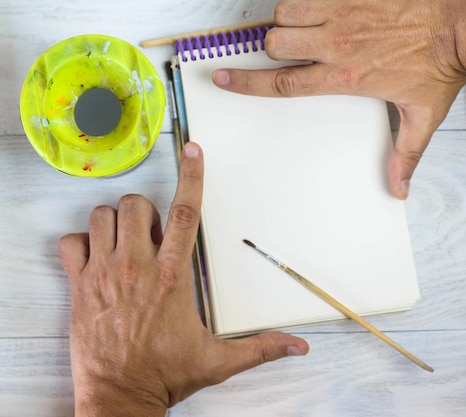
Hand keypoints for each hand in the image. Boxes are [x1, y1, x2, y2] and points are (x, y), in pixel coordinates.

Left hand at [59, 142, 308, 415]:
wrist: (120, 398)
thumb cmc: (165, 374)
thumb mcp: (219, 360)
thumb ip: (261, 348)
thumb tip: (297, 347)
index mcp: (172, 277)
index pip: (184, 214)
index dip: (191, 177)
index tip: (192, 151)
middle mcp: (136, 268)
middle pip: (136, 206)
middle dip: (145, 209)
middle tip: (151, 232)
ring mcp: (103, 275)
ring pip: (101, 217)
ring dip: (113, 222)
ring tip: (125, 242)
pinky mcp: (79, 287)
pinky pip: (70, 244)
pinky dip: (80, 242)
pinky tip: (96, 256)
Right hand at [213, 0, 465, 198]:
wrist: (463, 22)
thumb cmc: (442, 66)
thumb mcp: (422, 116)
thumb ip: (405, 154)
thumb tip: (398, 190)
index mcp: (344, 76)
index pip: (282, 82)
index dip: (245, 82)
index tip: (221, 77)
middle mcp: (336, 43)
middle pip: (276, 42)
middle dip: (276, 48)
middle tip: (296, 51)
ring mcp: (342, 11)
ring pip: (287, 12)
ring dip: (290, 20)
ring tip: (311, 28)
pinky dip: (309, 1)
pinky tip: (328, 9)